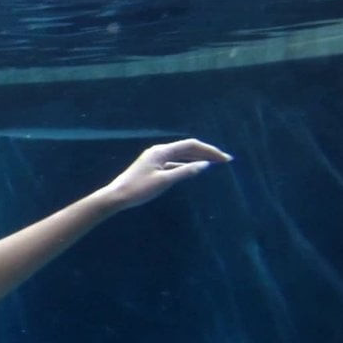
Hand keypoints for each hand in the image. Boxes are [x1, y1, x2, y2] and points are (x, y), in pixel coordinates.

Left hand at [99, 138, 231, 210]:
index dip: (209, 151)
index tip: (224, 159)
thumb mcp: (164, 181)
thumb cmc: (139, 190)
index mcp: (161, 151)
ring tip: (214, 163)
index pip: (191, 145)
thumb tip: (205, 165)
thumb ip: (185, 172)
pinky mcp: (153, 167)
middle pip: (188, 148)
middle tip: (225, 161)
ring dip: (198, 158)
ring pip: (182, 155)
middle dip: (207, 153)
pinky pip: (175, 163)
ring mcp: (155, 159)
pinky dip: (187, 165)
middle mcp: (159, 151)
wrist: (117, 197)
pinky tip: (195, 169)